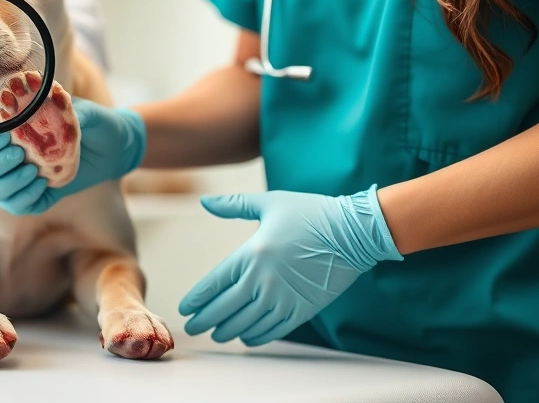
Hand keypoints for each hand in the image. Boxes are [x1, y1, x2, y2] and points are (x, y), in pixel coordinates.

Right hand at [0, 99, 145, 214]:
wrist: (117, 145)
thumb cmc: (95, 122)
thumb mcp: (81, 111)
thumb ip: (61, 108)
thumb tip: (43, 102)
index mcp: (12, 130)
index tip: (3, 136)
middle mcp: (10, 154)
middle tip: (20, 155)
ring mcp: (22, 177)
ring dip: (8, 185)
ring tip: (34, 172)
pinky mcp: (39, 194)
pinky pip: (17, 206)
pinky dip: (25, 199)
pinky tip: (43, 186)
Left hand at [179, 187, 402, 345]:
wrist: (353, 233)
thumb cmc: (311, 213)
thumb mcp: (270, 202)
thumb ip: (234, 204)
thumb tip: (204, 200)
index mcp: (251, 254)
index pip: (214, 284)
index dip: (197, 299)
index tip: (185, 308)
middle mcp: (263, 280)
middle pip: (224, 309)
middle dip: (204, 320)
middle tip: (192, 327)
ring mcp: (283, 299)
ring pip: (245, 324)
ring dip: (227, 331)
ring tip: (216, 333)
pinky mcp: (301, 310)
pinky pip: (272, 331)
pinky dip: (255, 336)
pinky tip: (246, 336)